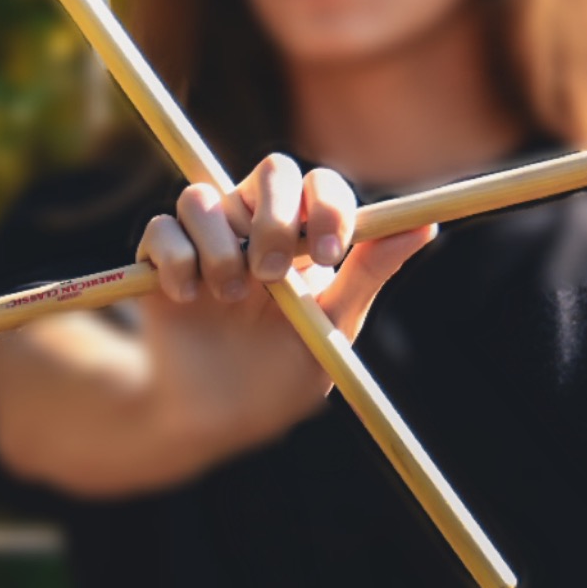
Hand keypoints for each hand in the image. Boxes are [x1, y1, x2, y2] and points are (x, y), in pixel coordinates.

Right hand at [133, 153, 435, 463]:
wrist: (216, 417)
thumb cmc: (283, 373)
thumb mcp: (330, 327)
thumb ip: (368, 273)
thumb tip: (425, 225)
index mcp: (305, 236)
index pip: (321, 185)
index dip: (329, 205)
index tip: (333, 251)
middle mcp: (256, 225)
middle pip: (270, 171)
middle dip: (276, 216)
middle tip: (273, 274)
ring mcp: (207, 238)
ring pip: (205, 197)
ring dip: (220, 247)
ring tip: (229, 298)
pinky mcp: (161, 257)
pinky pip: (163, 229)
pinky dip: (177, 259)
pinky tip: (187, 298)